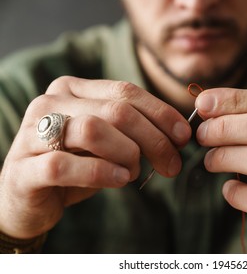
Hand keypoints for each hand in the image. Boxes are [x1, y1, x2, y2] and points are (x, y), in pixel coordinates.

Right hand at [0, 76, 190, 238]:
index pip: (126, 91)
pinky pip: (65, 165)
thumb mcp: (108, 142)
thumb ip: (134, 131)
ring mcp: (31, 133)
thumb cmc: (76, 165)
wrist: (29, 196)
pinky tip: (119, 180)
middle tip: (172, 164)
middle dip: (154, 139)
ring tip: (134, 172)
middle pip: (116, 111)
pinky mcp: (23, 168)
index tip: (183, 136)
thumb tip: (179, 133)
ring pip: (92, 130)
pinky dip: (100, 173)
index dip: (161, 113)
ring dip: (127, 154)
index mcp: (73, 90)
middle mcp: (50, 103)